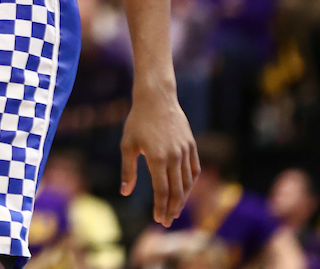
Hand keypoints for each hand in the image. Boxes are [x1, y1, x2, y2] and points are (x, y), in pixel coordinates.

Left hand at [120, 88, 198, 226]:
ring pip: (187, 182)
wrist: (157, 98)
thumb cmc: (137, 121)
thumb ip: (128, 170)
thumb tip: (125, 192)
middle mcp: (174, 157)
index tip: (158, 219)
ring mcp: (185, 151)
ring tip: (175, 210)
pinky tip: (185, 190)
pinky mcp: (191, 145)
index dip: (160, 207)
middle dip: (172, 208)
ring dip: (183, 199)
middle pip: (177, 190)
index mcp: (158, 158)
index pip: (162, 190)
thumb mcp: (127, 145)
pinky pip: (194, 169)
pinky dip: (191, 183)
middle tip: (167, 221)